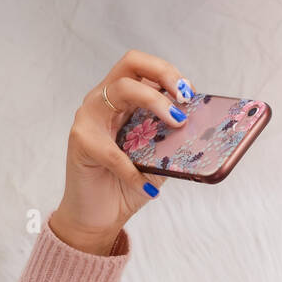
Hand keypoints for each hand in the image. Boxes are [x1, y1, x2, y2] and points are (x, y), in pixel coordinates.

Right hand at [48, 48, 193, 252]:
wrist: (97, 217)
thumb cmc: (125, 186)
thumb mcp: (156, 162)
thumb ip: (170, 143)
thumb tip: (200, 133)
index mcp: (122, 101)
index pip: (143, 68)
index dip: (169, 73)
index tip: (190, 93)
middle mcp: (104, 101)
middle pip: (131, 63)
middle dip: (164, 74)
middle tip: (185, 99)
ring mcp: (89, 118)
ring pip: (122, 90)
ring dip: (154, 102)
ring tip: (177, 124)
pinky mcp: (81, 142)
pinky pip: (114, 153)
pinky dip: (134, 173)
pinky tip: (149, 190)